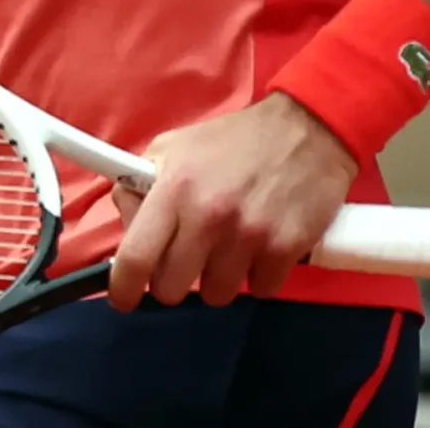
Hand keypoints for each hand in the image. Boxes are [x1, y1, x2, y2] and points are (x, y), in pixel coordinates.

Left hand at [107, 93, 358, 309]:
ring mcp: (250, 235)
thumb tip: (128, 230)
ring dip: (218, 279)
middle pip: (173, 287)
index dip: (124, 286)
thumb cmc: (232, 141)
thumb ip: (142, 187)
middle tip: (185, 262)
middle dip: (173, 281)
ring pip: (217, 294)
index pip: (136, 255)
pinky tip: (260, 247)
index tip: (123, 298)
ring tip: (227, 248)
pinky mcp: (287, 249)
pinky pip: (260, 290)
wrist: (305, 130)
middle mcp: (208, 216)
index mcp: (174, 189)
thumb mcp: (172, 148)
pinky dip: (258, 276)